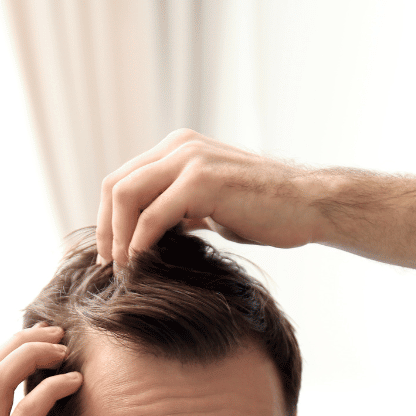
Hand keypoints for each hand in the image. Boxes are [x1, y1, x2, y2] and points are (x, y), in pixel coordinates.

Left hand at [96, 129, 324, 267]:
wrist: (309, 205)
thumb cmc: (266, 211)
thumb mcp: (212, 205)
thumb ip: (180, 209)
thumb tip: (148, 234)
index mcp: (179, 149)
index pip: (123, 179)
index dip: (108, 218)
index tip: (111, 253)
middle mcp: (179, 147)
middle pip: (114, 185)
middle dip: (105, 229)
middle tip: (109, 265)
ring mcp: (190, 159)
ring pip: (126, 196)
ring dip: (118, 237)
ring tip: (124, 268)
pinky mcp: (203, 181)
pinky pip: (153, 214)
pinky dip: (139, 242)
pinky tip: (142, 264)